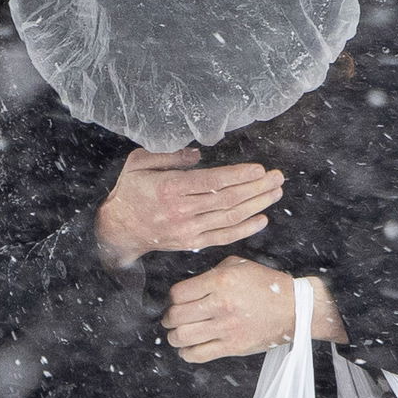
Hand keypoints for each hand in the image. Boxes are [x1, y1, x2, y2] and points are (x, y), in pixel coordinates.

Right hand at [94, 148, 283, 268]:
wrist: (119, 229)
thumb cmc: (130, 191)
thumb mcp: (139, 163)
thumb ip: (169, 156)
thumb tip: (197, 154)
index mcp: (170, 188)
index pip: (211, 182)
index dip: (238, 176)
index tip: (259, 169)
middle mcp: (181, 211)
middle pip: (227, 200)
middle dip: (256, 188)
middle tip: (278, 177)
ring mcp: (188, 229)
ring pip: (230, 217)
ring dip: (257, 205)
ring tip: (276, 192)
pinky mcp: (191, 242)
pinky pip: (223, 237)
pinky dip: (245, 229)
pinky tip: (262, 218)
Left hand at [162, 257, 349, 362]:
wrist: (294, 307)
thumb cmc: (266, 284)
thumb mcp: (238, 265)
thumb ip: (212, 273)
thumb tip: (189, 286)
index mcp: (220, 281)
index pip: (178, 293)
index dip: (172, 298)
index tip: (176, 301)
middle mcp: (221, 305)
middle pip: (176, 316)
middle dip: (169, 318)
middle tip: (172, 319)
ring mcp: (226, 328)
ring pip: (182, 337)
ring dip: (174, 337)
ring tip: (178, 334)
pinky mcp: (233, 347)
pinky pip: (198, 355)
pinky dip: (186, 353)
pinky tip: (188, 348)